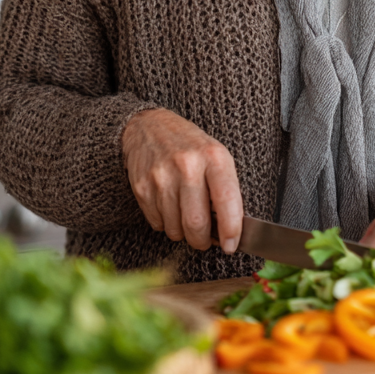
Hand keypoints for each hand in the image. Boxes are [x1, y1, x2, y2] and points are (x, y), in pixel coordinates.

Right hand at [121, 108, 242, 252]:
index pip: (226, 199)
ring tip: (187, 217)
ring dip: (183, 233)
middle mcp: (188, 165)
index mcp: (214, 157)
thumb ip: (226, 189)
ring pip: (175, 229)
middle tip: (206, 240)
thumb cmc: (192, 146)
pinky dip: (166, 224)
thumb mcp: (217, 156)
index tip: (232, 245)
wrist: (150, 127)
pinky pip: (157, 224)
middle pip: (196, 222)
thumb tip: (231, 230)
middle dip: (203, 241)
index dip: (231, 229)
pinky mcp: (142, 187)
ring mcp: (162, 176)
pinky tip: (170, 207)